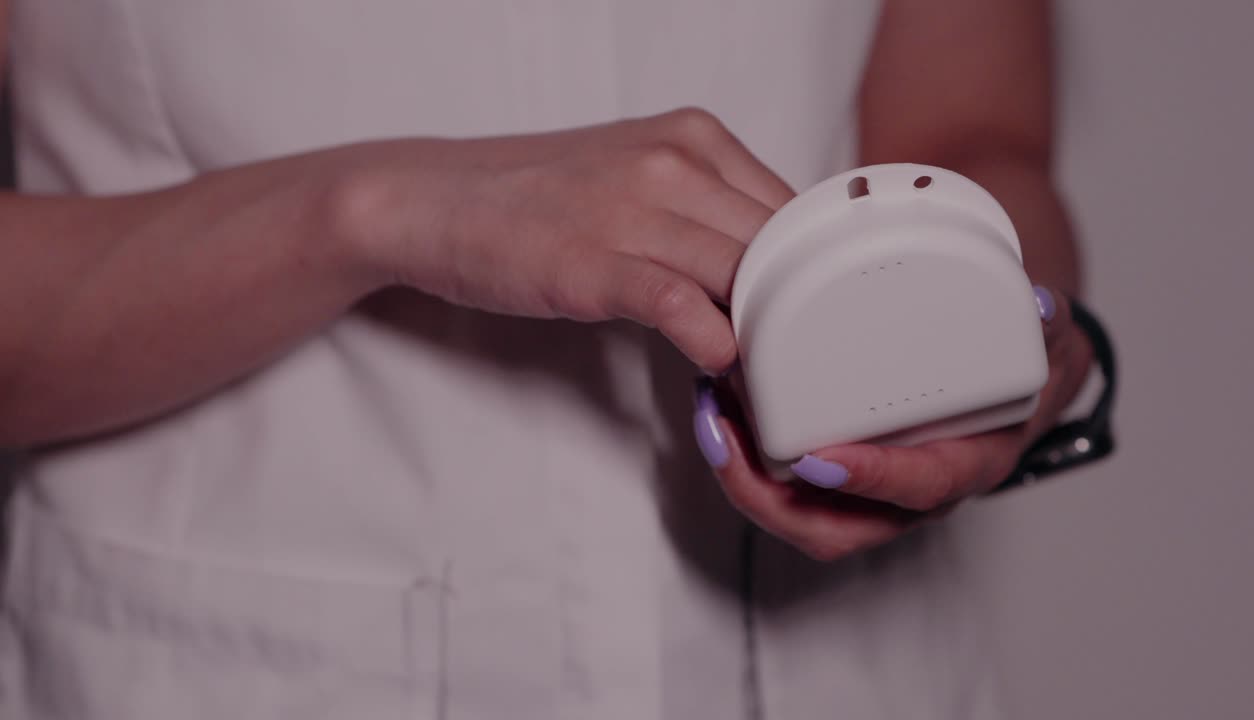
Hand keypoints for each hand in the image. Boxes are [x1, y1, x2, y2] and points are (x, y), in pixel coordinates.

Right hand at [345, 108, 794, 373]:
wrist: (433, 199)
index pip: (796, 209)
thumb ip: (706, 210)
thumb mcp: (637, 177)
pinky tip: (717, 367)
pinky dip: (713, 344)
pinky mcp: (592, 262)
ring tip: (774, 376)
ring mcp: (632, 210)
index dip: (817, 272)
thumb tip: (774, 270)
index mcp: (695, 138)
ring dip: (768, 336)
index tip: (820, 315)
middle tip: (808, 359)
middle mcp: (674, 163)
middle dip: (802, 309)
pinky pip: (682, 305)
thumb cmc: (537, 196)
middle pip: (782, 247)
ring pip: (745, 276)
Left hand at [693, 286, 1092, 560]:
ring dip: (743, 475)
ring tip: (711, 415)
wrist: (1008, 375)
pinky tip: (720, 408)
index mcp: (969, 463)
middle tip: (725, 433)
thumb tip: (1040, 308)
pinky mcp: (835, 472)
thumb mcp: (1046, 340)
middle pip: (835, 526)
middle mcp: (913, 493)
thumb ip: (1044, 325)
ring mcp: (870, 490)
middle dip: (768, 493)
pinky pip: (783, 487)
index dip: (870, 478)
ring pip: (798, 514)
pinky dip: (744, 456)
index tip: (821, 458)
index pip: (920, 487)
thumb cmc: (1019, 363)